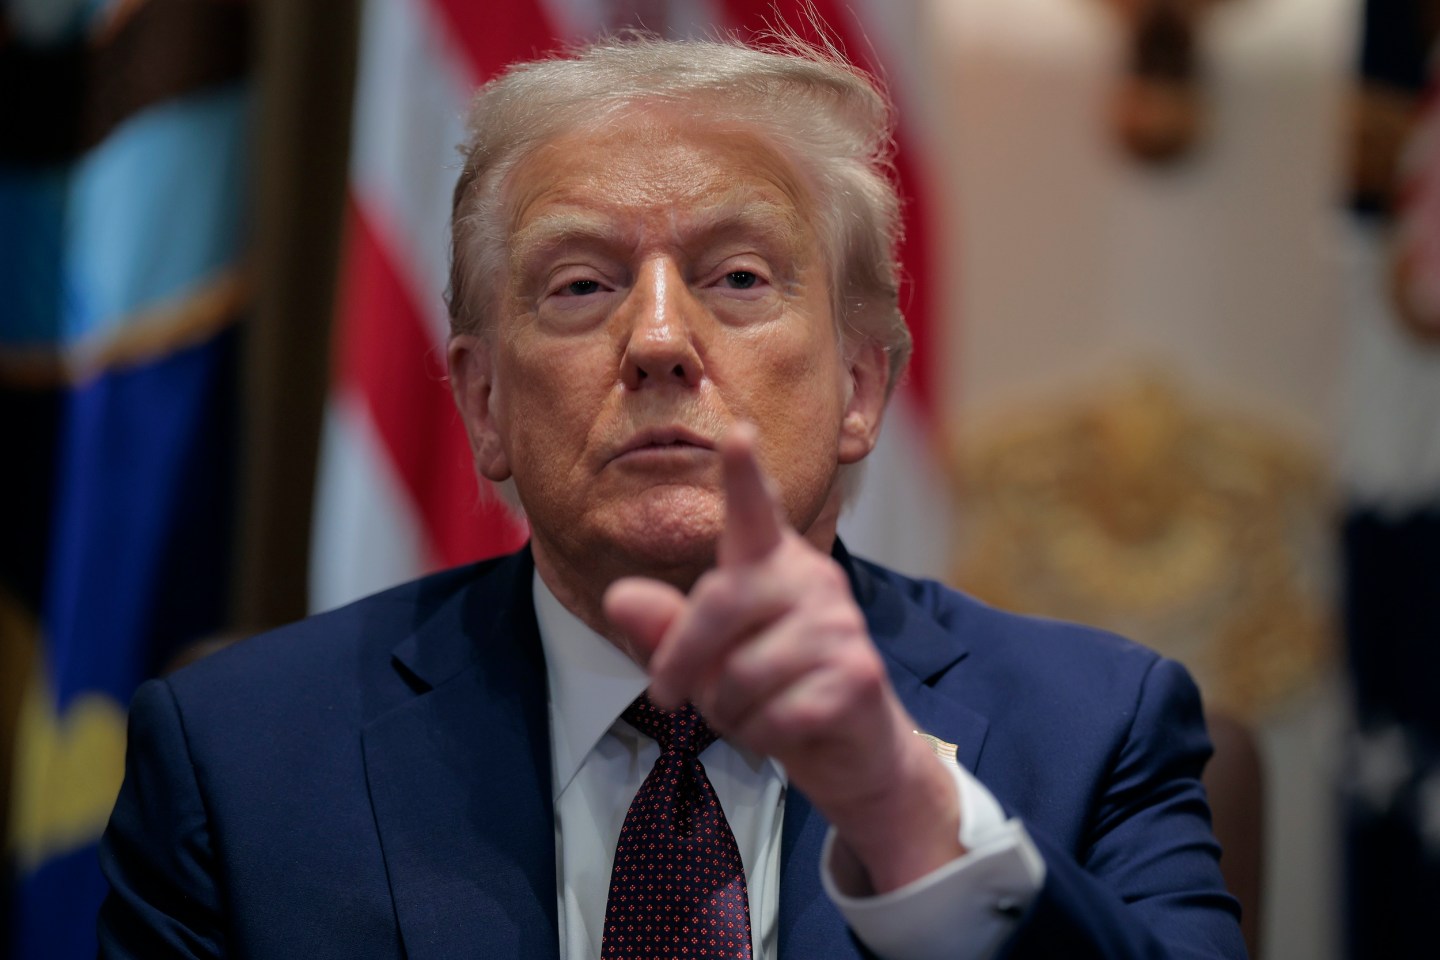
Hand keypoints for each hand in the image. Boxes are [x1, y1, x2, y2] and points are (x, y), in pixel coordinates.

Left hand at [604, 424, 963, 891]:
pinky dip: (762, 736)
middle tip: (668, 696)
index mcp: (771, 561)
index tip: (737, 433)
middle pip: (719, 602)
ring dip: (728, 710)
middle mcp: (812, 578)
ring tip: (754, 708)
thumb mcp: (705, 659)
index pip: (755, 511)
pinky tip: (786, 728)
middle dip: (681, 660)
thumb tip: (619, 598)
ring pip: (741, 672)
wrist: (851, 748)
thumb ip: (664, 628)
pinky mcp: (858, 675)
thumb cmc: (770, 689)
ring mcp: (841, 625)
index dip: (744, 475)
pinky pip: (774, 714)